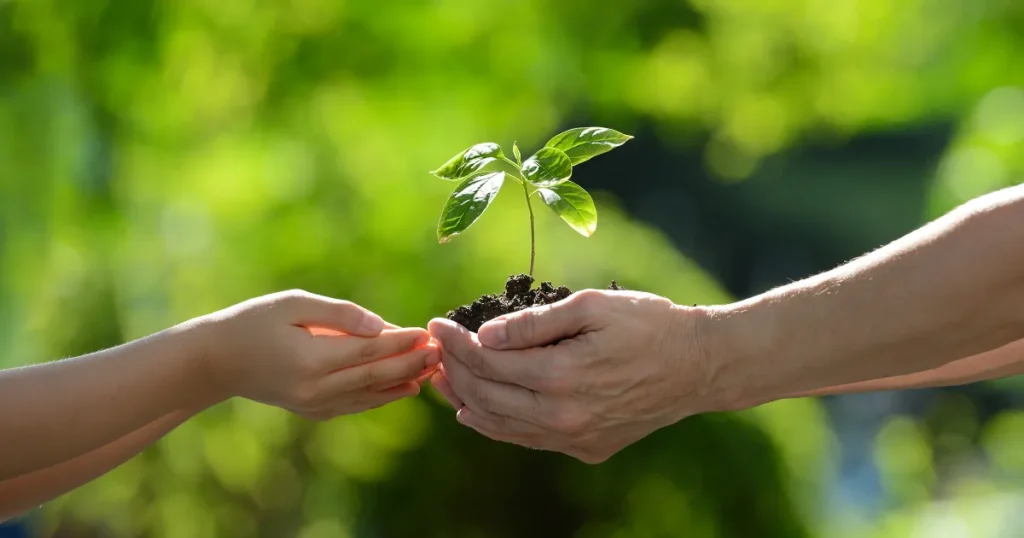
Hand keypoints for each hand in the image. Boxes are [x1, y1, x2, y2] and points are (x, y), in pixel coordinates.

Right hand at [194, 289, 438, 419]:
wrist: (215, 361)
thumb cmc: (253, 322)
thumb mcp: (293, 304)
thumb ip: (339, 314)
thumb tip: (380, 324)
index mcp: (312, 359)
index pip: (370, 350)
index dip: (401, 341)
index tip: (426, 332)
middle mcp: (317, 388)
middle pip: (377, 375)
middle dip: (412, 363)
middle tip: (440, 352)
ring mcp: (314, 404)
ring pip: (370, 395)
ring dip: (404, 382)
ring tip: (432, 370)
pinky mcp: (312, 411)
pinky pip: (356, 405)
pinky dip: (382, 397)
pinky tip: (404, 389)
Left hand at [428, 289, 713, 462]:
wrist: (698, 365)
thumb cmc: (648, 324)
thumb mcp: (592, 306)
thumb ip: (536, 322)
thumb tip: (485, 334)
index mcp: (562, 375)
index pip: (488, 361)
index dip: (456, 341)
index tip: (438, 323)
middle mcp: (563, 416)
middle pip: (486, 395)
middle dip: (453, 368)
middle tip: (436, 347)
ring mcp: (574, 438)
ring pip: (500, 425)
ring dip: (465, 400)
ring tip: (443, 378)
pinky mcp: (586, 448)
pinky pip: (526, 439)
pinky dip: (495, 425)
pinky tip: (476, 411)